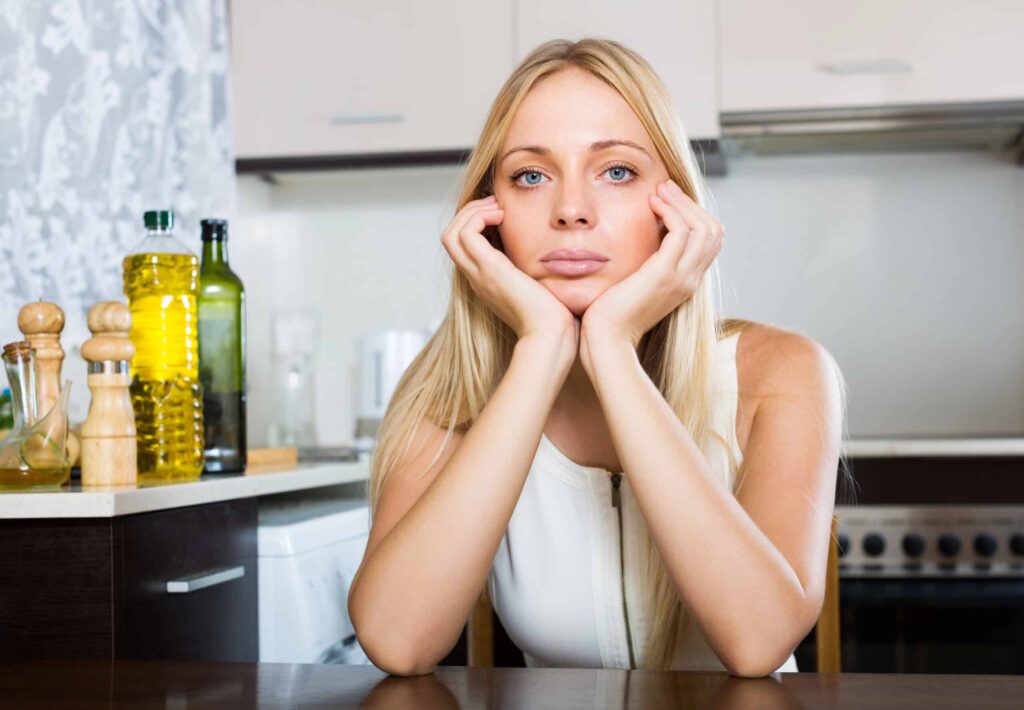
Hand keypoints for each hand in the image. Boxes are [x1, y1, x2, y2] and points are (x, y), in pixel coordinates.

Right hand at [441, 195, 577, 346]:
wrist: (551, 334)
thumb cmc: (553, 316)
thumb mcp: (538, 286)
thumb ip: (532, 269)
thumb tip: (547, 252)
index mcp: (485, 281)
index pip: (463, 245)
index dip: (476, 223)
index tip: (502, 213)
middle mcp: (476, 277)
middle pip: (450, 236)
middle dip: (471, 213)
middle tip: (498, 206)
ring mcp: (479, 274)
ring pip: (452, 232)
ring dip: (473, 212)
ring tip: (499, 209)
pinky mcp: (489, 269)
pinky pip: (466, 233)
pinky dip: (480, 216)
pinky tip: (504, 216)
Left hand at [579, 179, 724, 369]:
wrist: (605, 341)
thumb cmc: (609, 316)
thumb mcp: (633, 285)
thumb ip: (643, 266)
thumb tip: (638, 243)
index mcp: (686, 283)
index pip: (709, 241)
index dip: (693, 215)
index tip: (667, 199)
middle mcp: (690, 280)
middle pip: (713, 230)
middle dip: (690, 203)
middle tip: (665, 187)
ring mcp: (681, 278)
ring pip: (703, 227)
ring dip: (681, 202)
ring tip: (658, 191)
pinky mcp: (664, 275)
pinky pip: (682, 233)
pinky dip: (670, 212)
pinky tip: (651, 204)